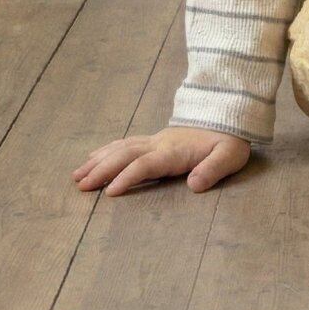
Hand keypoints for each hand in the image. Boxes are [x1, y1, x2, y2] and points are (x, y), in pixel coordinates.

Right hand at [72, 127, 250, 196]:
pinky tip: (94, 157)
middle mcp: (161, 143)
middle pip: (126, 154)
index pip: (147, 163)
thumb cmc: (230, 141)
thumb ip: (214, 169)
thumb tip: (194, 185)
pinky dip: (107, 150)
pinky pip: (126, 143)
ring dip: (99, 161)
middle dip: (103, 169)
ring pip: (122, 148)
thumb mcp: (230, 156)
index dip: (129, 176)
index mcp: (176, 150)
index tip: (110, 192)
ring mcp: (156, 140)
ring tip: (77, 176)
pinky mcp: (155, 140)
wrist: (230, 117)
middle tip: (81, 186)